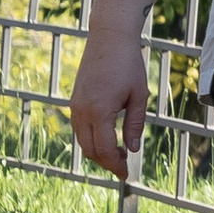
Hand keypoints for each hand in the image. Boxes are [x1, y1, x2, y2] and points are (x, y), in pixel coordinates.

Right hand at [68, 31, 147, 183]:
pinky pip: (79, 128)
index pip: (103, 150)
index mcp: (99, 111)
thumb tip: (132, 149)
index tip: (126, 174)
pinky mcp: (74, 100)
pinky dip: (91, 139)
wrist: (109, 38)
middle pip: (89, 150)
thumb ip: (135, 124)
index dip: (115, 165)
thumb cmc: (128, 64)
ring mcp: (75, 105)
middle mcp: (81, 110)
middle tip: (123, 167)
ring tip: (118, 154)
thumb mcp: (139, 96)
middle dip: (106, 163)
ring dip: (97, 152)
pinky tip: (107, 139)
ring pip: (81, 141)